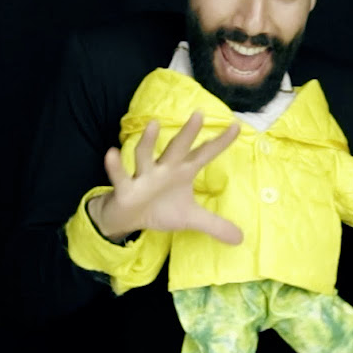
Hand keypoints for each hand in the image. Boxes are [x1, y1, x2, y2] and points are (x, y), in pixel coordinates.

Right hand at [87, 112, 242, 244]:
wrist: (129, 218)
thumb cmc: (161, 209)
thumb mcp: (190, 218)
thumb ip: (215, 225)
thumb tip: (241, 238)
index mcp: (182, 172)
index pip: (203, 155)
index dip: (219, 143)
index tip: (236, 127)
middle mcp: (164, 169)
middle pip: (177, 148)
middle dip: (187, 133)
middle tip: (199, 114)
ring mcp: (143, 177)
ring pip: (145, 155)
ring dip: (148, 141)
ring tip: (153, 124)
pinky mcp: (125, 188)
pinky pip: (120, 176)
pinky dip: (115, 166)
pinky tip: (111, 154)